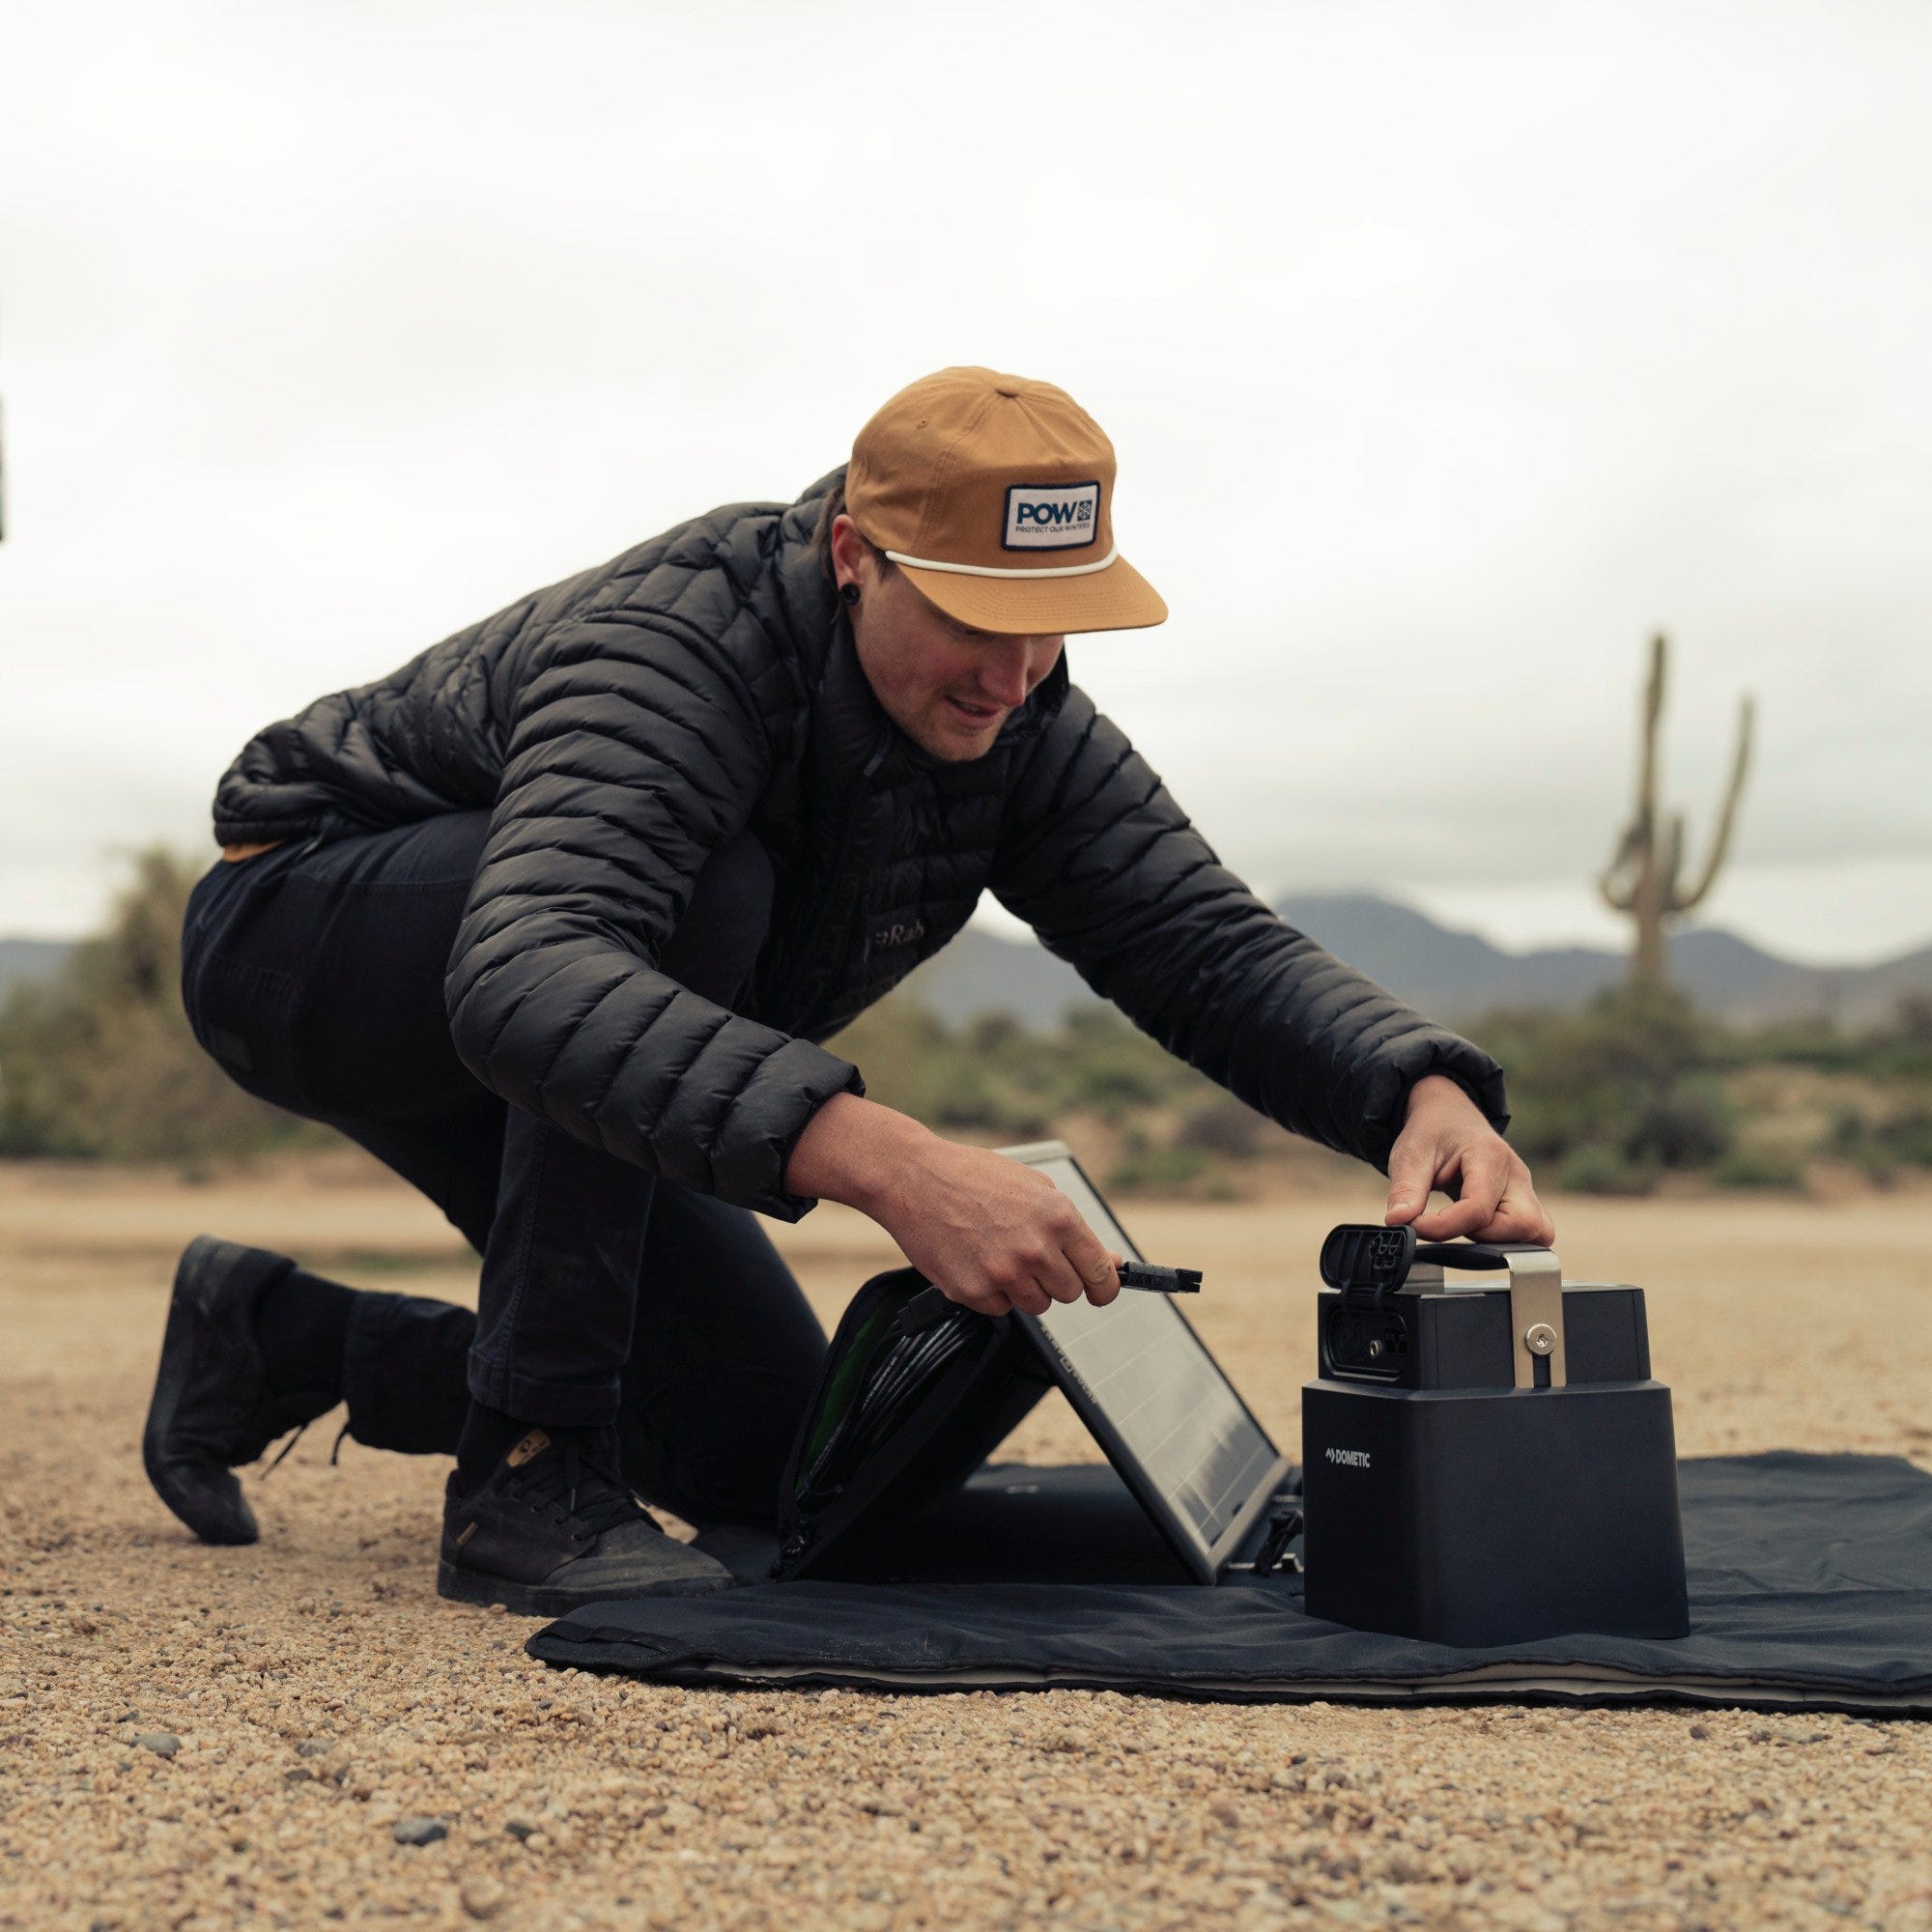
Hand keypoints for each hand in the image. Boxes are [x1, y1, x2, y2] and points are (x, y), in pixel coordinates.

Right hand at [872, 1138, 1123, 1317]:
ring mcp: (1003, 1273)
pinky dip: (992, 1291)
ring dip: (1024, 1286)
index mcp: (1057, 1218)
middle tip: (1032, 1257)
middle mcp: (1034, 1249)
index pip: (1100, 1273)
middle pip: (1069, 1294)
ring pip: (1036, 1305)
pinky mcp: (973, 1291)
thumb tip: (1111, 1261)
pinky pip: (999, 1308)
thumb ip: (1073, 1228)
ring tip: (999, 1252)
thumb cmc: (973, 1177)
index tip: (1102, 1292)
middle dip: (1056, 1279)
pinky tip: (976, 1259)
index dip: (1105, 1288)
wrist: (914, 1179)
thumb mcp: (1034, 1188)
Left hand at [1384, 1074, 1553, 1244]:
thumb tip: (1397, 1222)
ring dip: (1499, 1239)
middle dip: (1481, 1236)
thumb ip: (1405, 1190)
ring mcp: (1526, 1188)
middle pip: (1523, 1224)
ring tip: (1464, 1224)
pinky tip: (1479, 1228)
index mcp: (1489, 1155)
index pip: (1478, 1208)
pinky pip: (1536, 1231)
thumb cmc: (1432, 1133)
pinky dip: (1510, 1239)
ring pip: (1535, 1231)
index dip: (1444, 1226)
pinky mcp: (1526, 1200)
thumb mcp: (1409, 1155)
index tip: (1415, 1225)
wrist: (1449, 1115)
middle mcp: (1516, 1173)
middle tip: (1448, 1224)